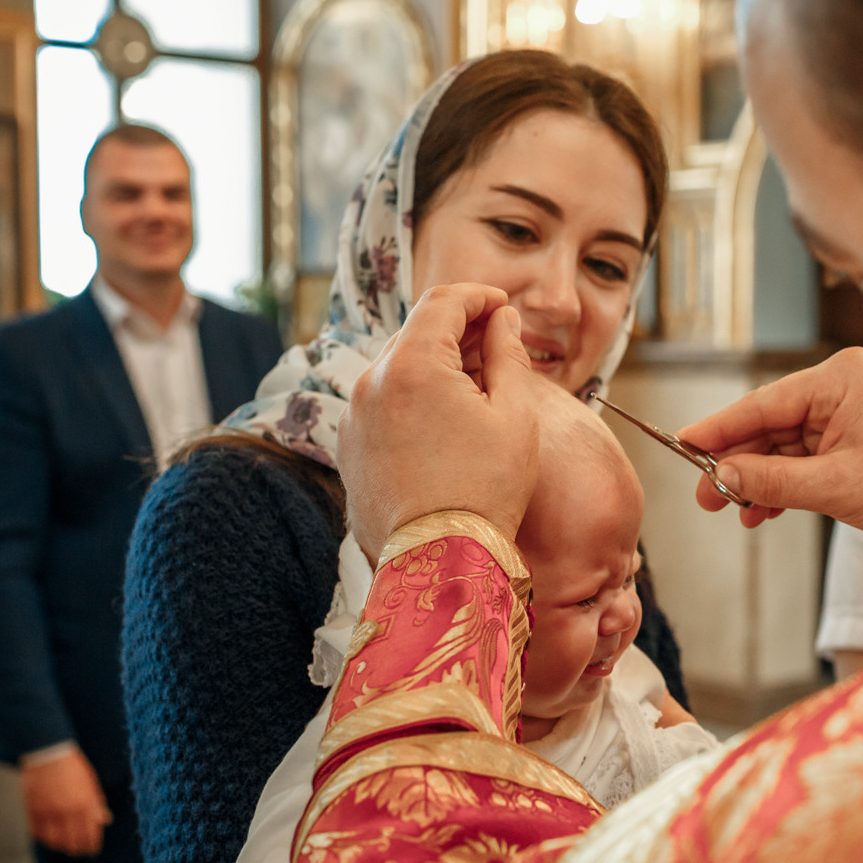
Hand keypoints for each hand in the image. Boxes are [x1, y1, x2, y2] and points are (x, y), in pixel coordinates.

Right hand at [21, 748, 111, 856]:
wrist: (47, 752)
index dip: (92, 846)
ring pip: (54, 842)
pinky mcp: (33, 810)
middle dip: (77, 849)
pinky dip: (44, 837)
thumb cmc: (72, 766)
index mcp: (85, 805)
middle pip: (73, 843)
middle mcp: (67, 812)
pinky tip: (48, 835)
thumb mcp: (91, 783)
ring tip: (63, 844)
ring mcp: (49, 812)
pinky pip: (38, 833)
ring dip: (60, 845)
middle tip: (78, 849)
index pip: (90, 836)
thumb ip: (97, 804)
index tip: (92, 849)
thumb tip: (106, 820)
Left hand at [338, 282, 540, 556]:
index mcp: (413, 364)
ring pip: (396, 370)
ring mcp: (353, 416)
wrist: (438, 564)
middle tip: (497, 348)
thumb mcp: (514, 416)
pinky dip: (411, 399)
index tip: (503, 307)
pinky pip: (381, 406)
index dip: (478, 297)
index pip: (443, 302)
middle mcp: (372, 382)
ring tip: (474, 392)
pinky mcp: (347, 448)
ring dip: (433, 367)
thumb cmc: (485, 491)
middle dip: (457, 331)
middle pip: (416, 332)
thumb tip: (504, 320)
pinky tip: (443, 426)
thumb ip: (509, 355)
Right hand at [676, 347, 862, 546]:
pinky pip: (801, 459)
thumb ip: (771, 481)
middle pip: (769, 424)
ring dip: (757, 480)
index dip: (719, 428)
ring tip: (731, 511)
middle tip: (704, 495)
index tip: (681, 443)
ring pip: (781, 446)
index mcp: (841, 377)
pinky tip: (761, 511)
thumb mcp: (835, 486)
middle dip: (736, 463)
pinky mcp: (850, 440)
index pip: (764, 402)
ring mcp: (846, 413)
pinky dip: (781, 485)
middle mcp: (841, 387)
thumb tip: (720, 478)